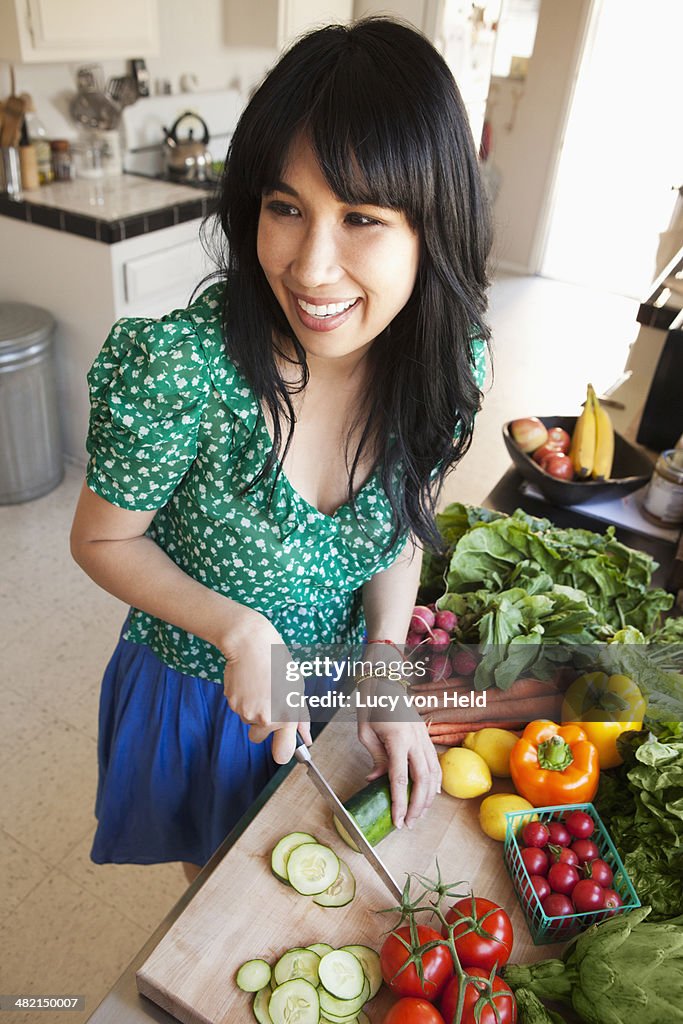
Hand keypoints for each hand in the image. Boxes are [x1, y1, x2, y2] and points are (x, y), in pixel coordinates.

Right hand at [221, 608, 310, 762]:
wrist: (251, 645)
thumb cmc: (278, 663)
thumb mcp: (297, 689)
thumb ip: (300, 717)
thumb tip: (306, 739)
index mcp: (285, 715)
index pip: (282, 754)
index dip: (282, 753)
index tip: (283, 748)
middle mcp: (265, 718)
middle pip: (258, 738)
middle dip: (263, 727)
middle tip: (269, 703)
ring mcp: (246, 711)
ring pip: (249, 721)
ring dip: (254, 709)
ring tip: (261, 686)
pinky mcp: (232, 703)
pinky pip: (239, 709)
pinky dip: (243, 699)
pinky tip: (250, 683)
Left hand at [357, 714, 441, 829]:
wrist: (385, 681)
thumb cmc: (372, 704)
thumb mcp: (366, 733)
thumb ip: (375, 759)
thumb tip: (375, 781)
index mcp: (397, 738)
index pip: (399, 779)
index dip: (399, 803)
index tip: (397, 820)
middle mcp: (415, 739)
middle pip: (422, 780)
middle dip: (417, 806)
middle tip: (408, 823)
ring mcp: (423, 737)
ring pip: (433, 773)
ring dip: (428, 797)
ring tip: (419, 814)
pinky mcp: (426, 735)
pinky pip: (435, 762)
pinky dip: (435, 781)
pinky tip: (431, 794)